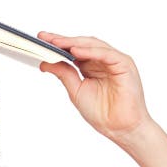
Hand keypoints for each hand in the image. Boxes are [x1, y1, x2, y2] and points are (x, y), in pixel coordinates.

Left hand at [37, 33, 151, 141]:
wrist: (119, 128)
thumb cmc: (102, 112)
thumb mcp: (76, 90)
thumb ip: (64, 74)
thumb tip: (46, 62)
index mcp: (92, 66)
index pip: (74, 50)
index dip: (59, 44)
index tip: (41, 39)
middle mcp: (103, 61)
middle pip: (83, 45)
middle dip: (63, 40)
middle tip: (46, 38)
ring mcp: (115, 61)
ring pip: (94, 45)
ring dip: (74, 43)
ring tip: (57, 42)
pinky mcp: (124, 65)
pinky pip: (106, 54)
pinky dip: (90, 51)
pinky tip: (75, 51)